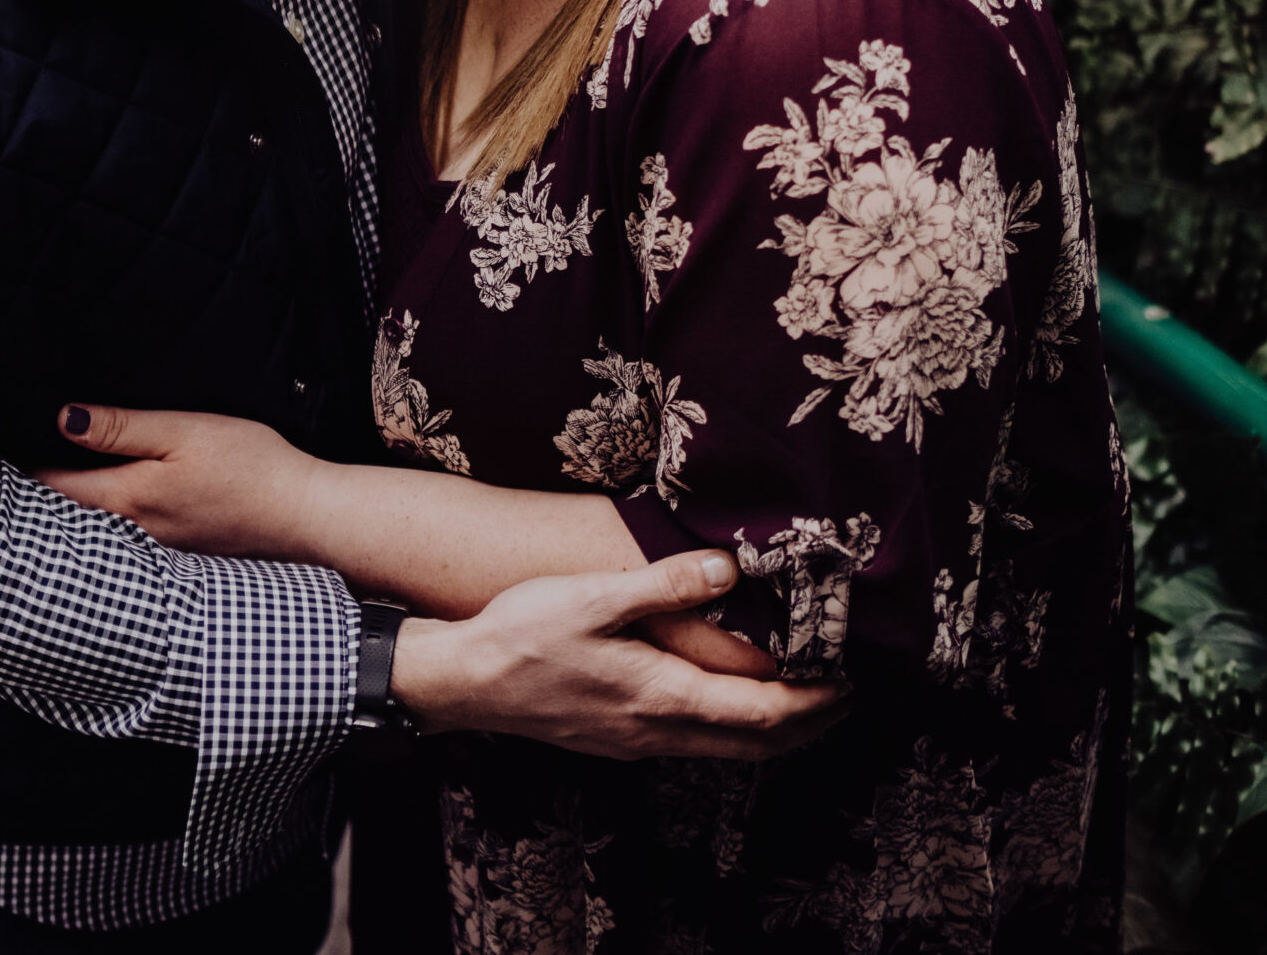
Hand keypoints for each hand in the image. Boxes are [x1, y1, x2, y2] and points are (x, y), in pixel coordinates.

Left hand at [39, 405, 322, 558]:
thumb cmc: (249, 467)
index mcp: (126, 500)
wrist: (303, 518)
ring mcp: (151, 555)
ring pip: (89, 533)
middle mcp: (129, 537)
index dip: (19, 468)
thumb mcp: (184, 432)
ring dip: (64, 513)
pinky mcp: (173, 558)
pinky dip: (97, 528)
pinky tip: (97, 512)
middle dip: (32, 495)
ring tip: (33, 492)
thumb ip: (122, 428)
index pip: (51, 487)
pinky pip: (118, 544)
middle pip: (63, 517)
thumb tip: (63, 418)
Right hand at [392, 551, 846, 763]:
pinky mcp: (620, 738)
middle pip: (755, 744)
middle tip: (847, 695)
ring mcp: (638, 742)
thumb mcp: (595, 597)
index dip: (813, 702)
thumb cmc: (526, 636)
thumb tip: (728, 568)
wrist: (468, 684)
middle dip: (808, 724)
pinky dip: (736, 730)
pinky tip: (730, 704)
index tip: (849, 680)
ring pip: (728, 749)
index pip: (762, 716)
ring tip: (805, 700)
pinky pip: (698, 744)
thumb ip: (665, 584)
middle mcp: (658, 731)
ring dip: (775, 730)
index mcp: (662, 698)